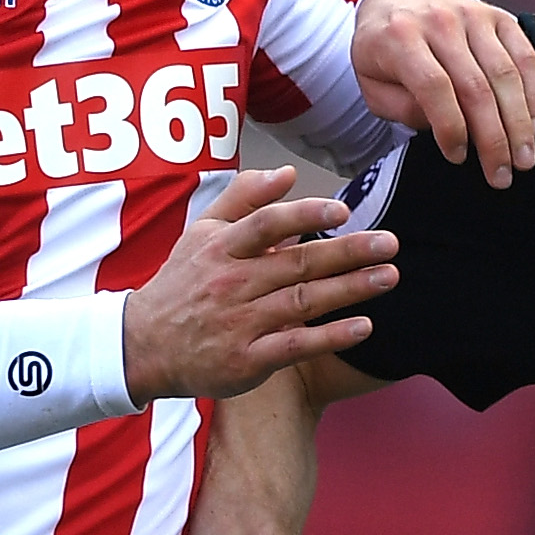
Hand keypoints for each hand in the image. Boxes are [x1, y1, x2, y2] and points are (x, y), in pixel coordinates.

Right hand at [121, 167, 397, 402]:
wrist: (144, 347)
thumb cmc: (182, 284)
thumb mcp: (200, 232)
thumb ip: (243, 199)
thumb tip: (287, 174)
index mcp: (221, 248)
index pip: (266, 225)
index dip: (304, 215)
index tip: (342, 209)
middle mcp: (231, 283)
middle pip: (296, 263)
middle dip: (347, 252)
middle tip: (390, 243)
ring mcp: (240, 323)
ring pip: (302, 302)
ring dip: (350, 289)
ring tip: (389, 276)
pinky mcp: (247, 360)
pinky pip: (295, 346)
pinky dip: (330, 337)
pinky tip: (363, 327)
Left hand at [350, 0, 534, 187]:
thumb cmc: (384, 50)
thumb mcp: (372, 83)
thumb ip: (401, 108)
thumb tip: (441, 128)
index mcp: (401, 37)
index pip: (434, 86)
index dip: (450, 127)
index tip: (458, 157)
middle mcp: (440, 21)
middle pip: (476, 85)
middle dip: (493, 138)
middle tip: (501, 175)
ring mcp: (474, 15)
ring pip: (506, 73)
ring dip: (520, 122)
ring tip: (524, 158)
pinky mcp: (499, 17)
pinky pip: (526, 56)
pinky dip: (534, 94)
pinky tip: (533, 125)